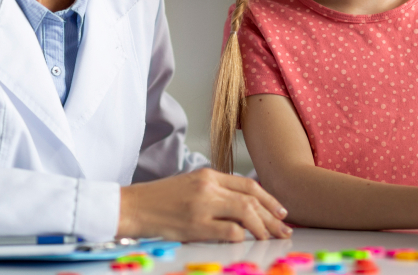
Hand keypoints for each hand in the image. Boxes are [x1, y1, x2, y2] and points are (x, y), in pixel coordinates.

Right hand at [118, 168, 291, 241]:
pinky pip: (229, 230)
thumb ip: (214, 191)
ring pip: (246, 212)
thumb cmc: (159, 200)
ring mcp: (202, 204)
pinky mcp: (195, 224)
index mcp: (208, 175)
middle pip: (252, 199)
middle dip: (272, 216)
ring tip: (270, 238)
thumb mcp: (189, 186)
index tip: (281, 211)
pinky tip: (247, 242)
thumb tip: (242, 207)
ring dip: (263, 227)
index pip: (248, 185)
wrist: (132, 207)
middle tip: (284, 229)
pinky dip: (243, 236)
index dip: (269, 198)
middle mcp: (208, 186)